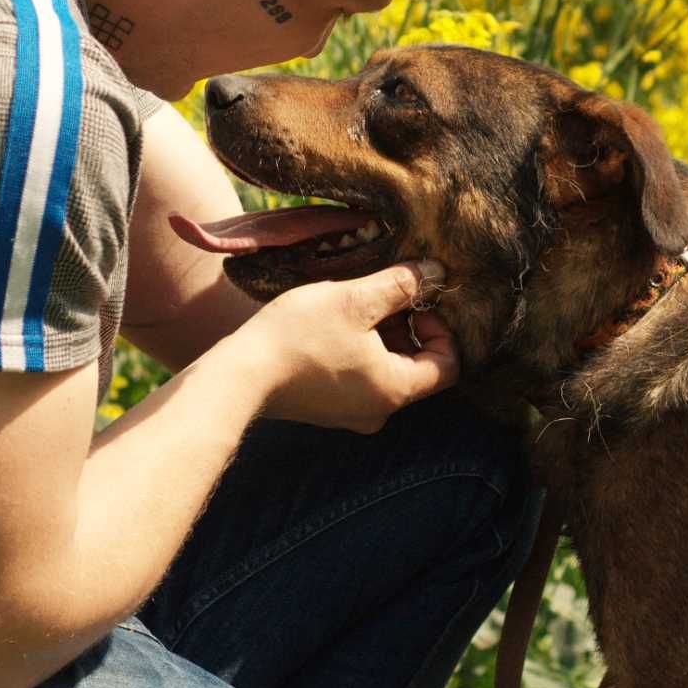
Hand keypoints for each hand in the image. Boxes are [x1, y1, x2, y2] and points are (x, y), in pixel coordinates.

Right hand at [236, 261, 458, 432]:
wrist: (239, 375)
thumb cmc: (299, 336)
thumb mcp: (356, 300)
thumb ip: (402, 285)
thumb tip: (437, 273)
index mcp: (396, 390)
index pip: (449, 364)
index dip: (442, 327)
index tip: (416, 301)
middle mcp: (380, 411)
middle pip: (419, 366)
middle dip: (409, 327)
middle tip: (386, 295)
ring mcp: (353, 414)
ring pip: (388, 369)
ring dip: (383, 335)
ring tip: (357, 304)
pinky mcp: (330, 408)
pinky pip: (362, 378)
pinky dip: (361, 350)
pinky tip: (336, 323)